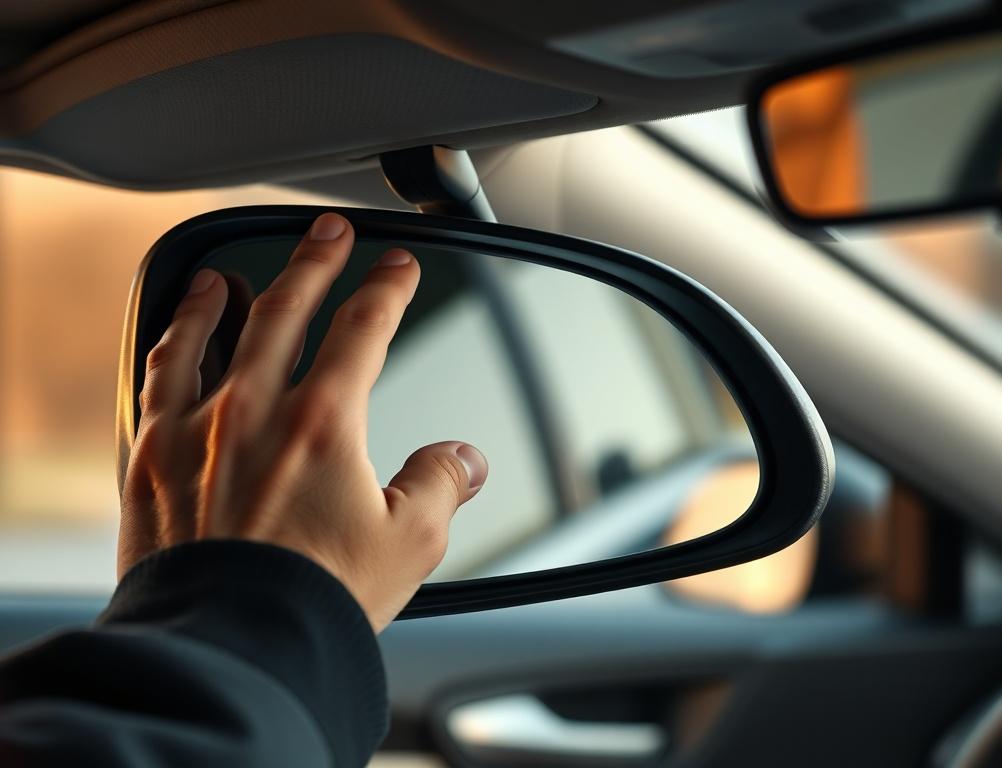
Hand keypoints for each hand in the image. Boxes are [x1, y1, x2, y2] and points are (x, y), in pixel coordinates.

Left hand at [119, 213, 487, 631]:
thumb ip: (442, 485)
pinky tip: (176, 332)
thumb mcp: (409, 543)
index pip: (363, 328)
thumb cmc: (316, 599)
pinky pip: (156, 378)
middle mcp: (254, 409)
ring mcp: (196, 428)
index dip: (387, 288)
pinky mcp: (151, 457)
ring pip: (210, 332)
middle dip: (315, 260)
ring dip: (227, 294)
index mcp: (324, 422)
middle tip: (330, 231)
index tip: (397, 267)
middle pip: (288, 308)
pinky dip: (170, 343)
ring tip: (235, 271)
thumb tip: (465, 459)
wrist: (232, 646)